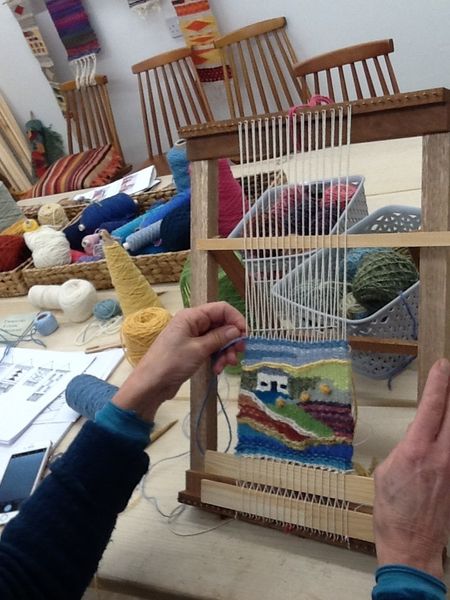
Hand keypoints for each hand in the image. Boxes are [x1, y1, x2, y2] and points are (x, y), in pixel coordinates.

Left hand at [112, 302, 245, 421]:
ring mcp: (192, 337)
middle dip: (231, 339)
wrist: (150, 384)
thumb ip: (219, 337)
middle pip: (221, 324)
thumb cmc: (172, 363)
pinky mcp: (192, 350)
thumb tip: (237, 330)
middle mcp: (193, 323)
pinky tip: (217, 370)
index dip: (236, 319)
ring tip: (225, 366)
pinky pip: (211, 349)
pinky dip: (217, 358)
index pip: (221, 309)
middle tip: (238, 354)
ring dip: (225, 352)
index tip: (246, 335)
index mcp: (192, 316)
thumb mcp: (198, 349)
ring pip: (218, 339)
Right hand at [373, 358, 449, 578]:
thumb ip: (404, 449)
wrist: (411, 544)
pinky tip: (444, 432)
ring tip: (447, 405)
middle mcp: (441, 457)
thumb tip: (415, 438)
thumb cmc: (391, 510)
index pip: (432, 408)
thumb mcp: (385, 472)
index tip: (443, 365)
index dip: (439, 383)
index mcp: (416, 451)